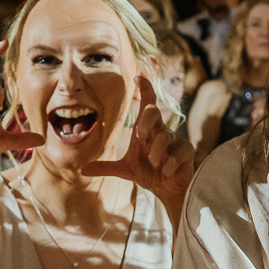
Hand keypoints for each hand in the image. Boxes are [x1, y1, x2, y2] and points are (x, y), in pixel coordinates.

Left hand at [85, 74, 193, 213]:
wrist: (167, 190)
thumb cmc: (150, 174)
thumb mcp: (126, 170)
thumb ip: (106, 167)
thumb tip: (82, 170)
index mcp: (147, 130)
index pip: (147, 105)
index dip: (145, 90)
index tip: (137, 77)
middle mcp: (161, 131)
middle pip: (154, 112)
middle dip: (146, 121)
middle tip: (140, 136)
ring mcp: (175, 140)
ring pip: (165, 136)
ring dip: (156, 151)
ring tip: (154, 164)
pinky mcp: (187, 151)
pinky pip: (180, 150)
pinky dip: (170, 163)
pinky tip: (166, 171)